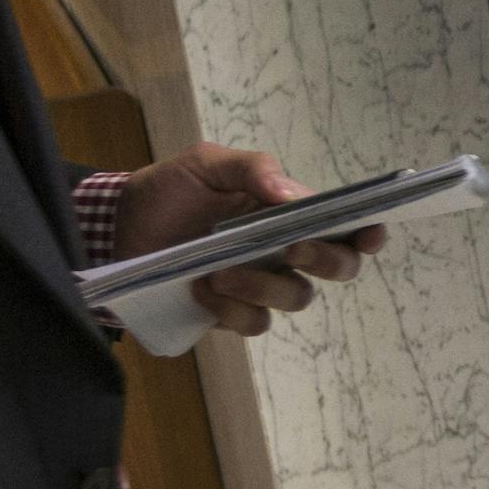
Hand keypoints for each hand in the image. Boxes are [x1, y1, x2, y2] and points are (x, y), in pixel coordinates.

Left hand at [115, 143, 387, 337]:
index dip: (369, 231)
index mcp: (290, 211)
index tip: (371, 231)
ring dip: (265, 286)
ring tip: (220, 271)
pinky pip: (254, 324)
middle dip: (326, 259)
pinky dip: (233, 310)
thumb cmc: (170, 190)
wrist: (116, 227)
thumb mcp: (207, 164)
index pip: (346, 224)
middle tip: (293, 248)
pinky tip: (202, 288)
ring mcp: (260, 285)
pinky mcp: (231, 313)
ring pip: (296, 298)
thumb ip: (252, 169)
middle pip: (338, 266)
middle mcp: (285, 250)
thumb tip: (294, 195)